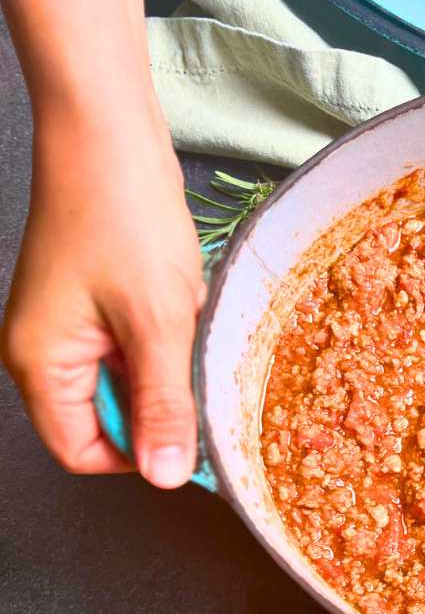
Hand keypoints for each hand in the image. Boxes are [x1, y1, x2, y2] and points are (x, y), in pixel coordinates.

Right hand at [2, 110, 203, 486]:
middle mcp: (45, 354)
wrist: (111, 138)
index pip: (85, 452)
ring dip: (168, 367)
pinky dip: (167, 339)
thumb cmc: (123, 217)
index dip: (141, 455)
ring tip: (184, 323)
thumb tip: (164, 476)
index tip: (191, 436)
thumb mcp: (160, 324)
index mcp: (42, 366)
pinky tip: (182, 306)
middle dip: (160, 402)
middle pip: (109, 421)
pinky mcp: (94, 308)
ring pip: (129, 383)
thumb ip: (164, 406)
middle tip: (193, 364)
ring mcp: (69, 330)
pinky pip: (136, 348)